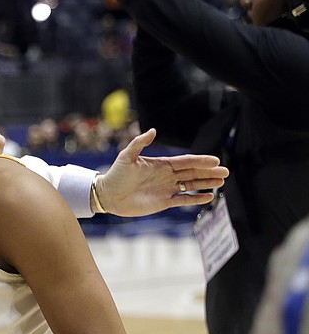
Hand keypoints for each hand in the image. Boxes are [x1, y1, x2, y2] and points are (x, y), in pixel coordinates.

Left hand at [95, 128, 228, 216]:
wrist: (107, 195)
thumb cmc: (116, 174)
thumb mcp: (126, 157)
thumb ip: (139, 144)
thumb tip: (152, 130)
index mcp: (161, 164)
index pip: (185, 161)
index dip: (200, 161)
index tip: (215, 160)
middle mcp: (167, 176)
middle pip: (193, 173)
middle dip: (209, 172)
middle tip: (226, 171)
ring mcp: (166, 189)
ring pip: (191, 185)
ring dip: (206, 184)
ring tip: (221, 182)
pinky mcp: (163, 202)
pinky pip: (183, 200)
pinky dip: (195, 199)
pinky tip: (208, 197)